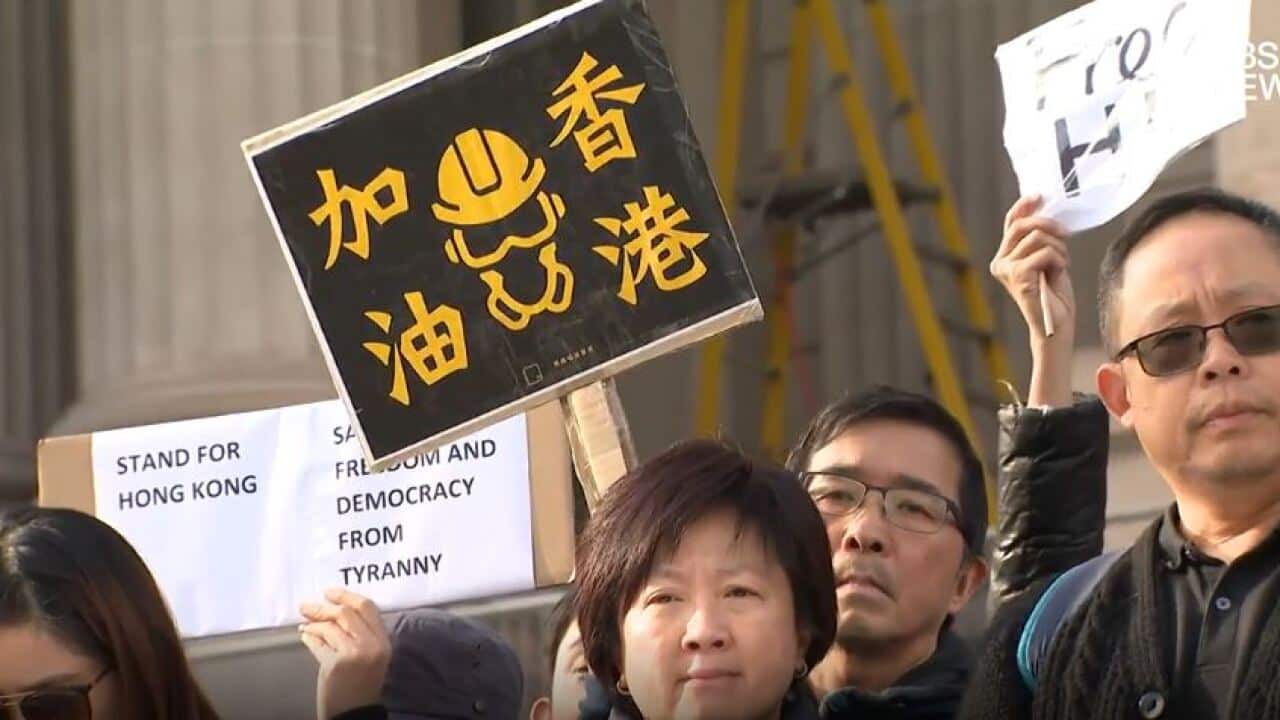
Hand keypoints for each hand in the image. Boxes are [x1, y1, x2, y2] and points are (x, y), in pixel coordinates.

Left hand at [299, 588, 390, 719]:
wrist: (355, 711)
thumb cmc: (363, 683)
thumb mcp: (371, 655)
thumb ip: (361, 633)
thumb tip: (334, 610)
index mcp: (383, 640)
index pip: (367, 607)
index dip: (347, 596)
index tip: (330, 592)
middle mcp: (371, 644)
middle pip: (346, 613)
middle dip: (323, 607)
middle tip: (307, 606)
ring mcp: (354, 653)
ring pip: (330, 627)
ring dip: (313, 623)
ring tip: (305, 624)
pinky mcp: (336, 663)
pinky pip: (318, 643)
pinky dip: (309, 637)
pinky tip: (305, 636)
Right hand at [991, 195, 1075, 406]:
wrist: (1056, 326)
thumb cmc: (1054, 295)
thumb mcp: (1048, 260)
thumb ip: (1041, 240)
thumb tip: (1046, 212)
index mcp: (1004, 257)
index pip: (1011, 222)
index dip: (1024, 205)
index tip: (1040, 196)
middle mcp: (1000, 262)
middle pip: (1024, 225)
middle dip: (1050, 225)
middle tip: (1066, 236)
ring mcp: (1007, 269)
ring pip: (1038, 236)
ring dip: (1059, 248)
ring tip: (1061, 265)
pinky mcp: (1018, 275)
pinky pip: (1046, 251)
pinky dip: (1059, 259)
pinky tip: (1058, 273)